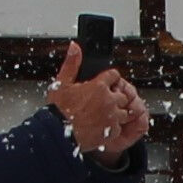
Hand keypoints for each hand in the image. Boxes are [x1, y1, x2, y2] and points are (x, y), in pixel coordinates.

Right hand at [51, 43, 154, 160]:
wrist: (57, 134)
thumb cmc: (58, 110)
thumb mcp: (62, 83)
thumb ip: (71, 63)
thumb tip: (75, 47)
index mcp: (99, 86)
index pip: (114, 76)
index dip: (109, 79)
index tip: (105, 84)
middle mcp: (109, 100)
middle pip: (122, 94)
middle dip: (114, 97)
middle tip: (100, 102)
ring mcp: (112, 117)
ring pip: (124, 111)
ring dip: (116, 112)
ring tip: (103, 115)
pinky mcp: (112, 131)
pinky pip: (119, 127)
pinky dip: (112, 127)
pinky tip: (101, 126)